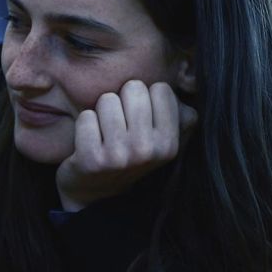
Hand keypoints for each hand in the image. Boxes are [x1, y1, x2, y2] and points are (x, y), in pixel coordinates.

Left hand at [56, 80, 196, 211]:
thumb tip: (187, 80)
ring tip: (103, 132)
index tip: (139, 118)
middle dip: (122, 99)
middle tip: (118, 123)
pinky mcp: (91, 160)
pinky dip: (83, 123)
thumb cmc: (129, 154)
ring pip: (107, 99)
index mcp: (169, 143)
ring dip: (101, 111)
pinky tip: (88, 140)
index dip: (146, 97)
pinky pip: (86, 117)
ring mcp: (119, 156)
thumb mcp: (161, 138)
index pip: (160, 89)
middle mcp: (148, 150)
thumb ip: (178, 112)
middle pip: (133, 88)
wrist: (95, 191)